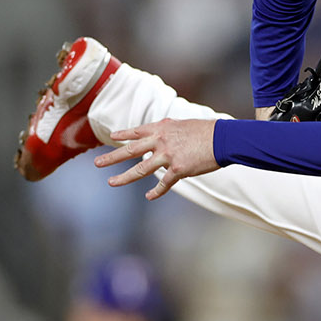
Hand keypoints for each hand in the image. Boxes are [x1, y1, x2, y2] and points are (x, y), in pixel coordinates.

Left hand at [94, 118, 218, 199]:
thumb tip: (163, 131)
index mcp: (161, 128)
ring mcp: (167, 156)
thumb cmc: (207, 131)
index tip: (112, 136)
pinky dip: (156, 192)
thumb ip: (169, 129)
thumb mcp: (183, 124)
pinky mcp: (178, 169)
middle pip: (130, 150)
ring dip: (124, 177)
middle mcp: (160, 141)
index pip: (137, 132)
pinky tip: (149, 196)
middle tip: (97, 163)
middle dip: (112, 157)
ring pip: (140, 169)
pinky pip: (163, 183)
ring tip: (111, 182)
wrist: (222, 138)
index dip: (123, 134)